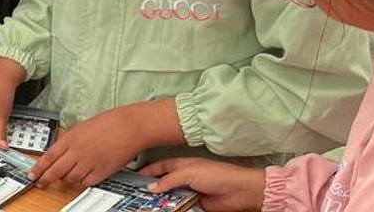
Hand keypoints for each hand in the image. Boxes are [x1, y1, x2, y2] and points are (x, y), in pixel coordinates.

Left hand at [29, 100, 174, 187]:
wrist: (130, 126)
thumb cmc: (110, 122)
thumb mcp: (83, 127)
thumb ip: (71, 140)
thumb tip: (62, 151)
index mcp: (71, 138)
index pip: (48, 156)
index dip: (38, 168)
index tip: (32, 174)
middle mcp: (78, 152)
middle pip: (56, 170)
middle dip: (46, 179)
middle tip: (40, 183)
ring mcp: (90, 162)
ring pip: (70, 179)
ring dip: (65, 180)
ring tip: (64, 179)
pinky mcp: (102, 171)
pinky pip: (87, 182)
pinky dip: (82, 183)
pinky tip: (81, 179)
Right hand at [140, 159, 267, 211]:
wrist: (239, 192)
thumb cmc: (218, 175)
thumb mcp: (188, 173)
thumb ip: (168, 180)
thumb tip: (151, 187)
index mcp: (182, 165)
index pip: (160, 166)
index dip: (147, 170)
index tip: (134, 176)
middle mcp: (185, 178)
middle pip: (164, 183)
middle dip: (152, 188)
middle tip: (138, 194)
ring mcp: (189, 192)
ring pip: (170, 197)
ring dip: (161, 200)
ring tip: (147, 204)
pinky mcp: (195, 205)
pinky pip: (179, 207)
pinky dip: (172, 208)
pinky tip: (164, 209)